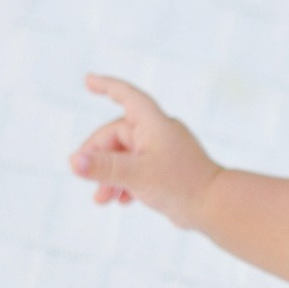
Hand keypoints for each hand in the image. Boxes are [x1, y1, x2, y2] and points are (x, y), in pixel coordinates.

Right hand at [69, 74, 221, 229]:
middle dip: (100, 158)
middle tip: (86, 178)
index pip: (127, 96)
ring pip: (127, 157)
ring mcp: (165, 151)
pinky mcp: (168, 170)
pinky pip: (139, 170)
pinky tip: (120, 201)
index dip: (107, 86)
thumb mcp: (136, 175)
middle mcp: (159, 133)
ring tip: (101, 199)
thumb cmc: (180, 185)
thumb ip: (103, 168)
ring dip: (111, 176)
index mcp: (153, 124)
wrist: (215, 207)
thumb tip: (73, 161)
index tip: (88, 81)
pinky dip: (127, 183)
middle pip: (117, 136)